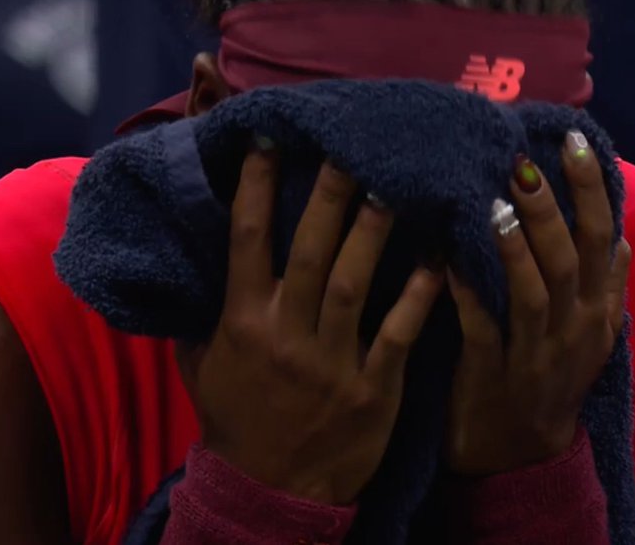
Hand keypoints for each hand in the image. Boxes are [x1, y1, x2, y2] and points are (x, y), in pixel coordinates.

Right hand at [177, 142, 444, 503]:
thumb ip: (204, 311)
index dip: (257, 188)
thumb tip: (194, 258)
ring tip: (398, 183)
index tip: (271, 141)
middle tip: (353, 144)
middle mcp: (284, 334)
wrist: (271, 493)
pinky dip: (419, 296)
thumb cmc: (237, 421)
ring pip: (354, 282)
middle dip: (330, 194)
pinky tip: (440, 259)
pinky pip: (397, 332)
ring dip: (375, 230)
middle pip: (308, 250)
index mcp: (242, 321)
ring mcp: (330, 362)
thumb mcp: (204, 365)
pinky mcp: (372, 389)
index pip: (248, 241)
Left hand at [445, 131, 630, 475]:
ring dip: (514, 247)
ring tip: (493, 204)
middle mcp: (574, 329)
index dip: (592, 190)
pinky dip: (467, 293)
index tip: (575, 142)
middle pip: (569, 259)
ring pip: (532, 292)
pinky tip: (447, 260)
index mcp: (596, 311)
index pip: (603, 239)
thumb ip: (604, 288)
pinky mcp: (493, 375)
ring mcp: (536, 354)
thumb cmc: (550, 383)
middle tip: (524, 163)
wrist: (522, 457)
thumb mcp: (590, 338)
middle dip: (550, 208)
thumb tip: (623, 237)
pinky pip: (482, 328)